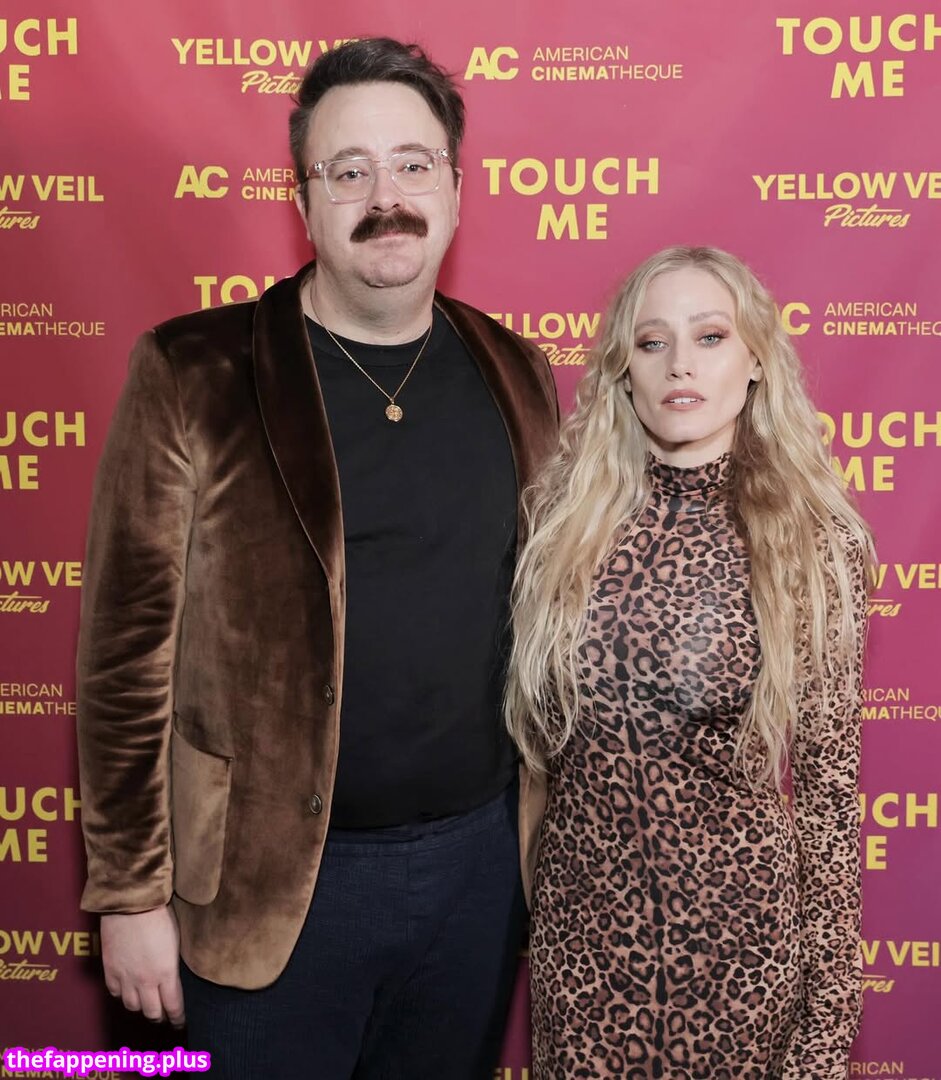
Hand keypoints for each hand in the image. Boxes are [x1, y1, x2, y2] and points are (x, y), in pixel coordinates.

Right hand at [100, 906, 184, 1026]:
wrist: (132, 903)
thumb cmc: (160, 915)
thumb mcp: (177, 941)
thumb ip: (173, 964)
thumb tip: (174, 976)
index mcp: (166, 973)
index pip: (173, 1005)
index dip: (177, 1017)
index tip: (181, 1021)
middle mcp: (145, 981)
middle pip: (152, 1012)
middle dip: (160, 1016)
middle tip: (165, 1016)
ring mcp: (125, 977)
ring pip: (132, 1006)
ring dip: (141, 1007)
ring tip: (146, 1004)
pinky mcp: (110, 970)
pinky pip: (115, 993)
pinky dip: (122, 994)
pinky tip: (128, 990)